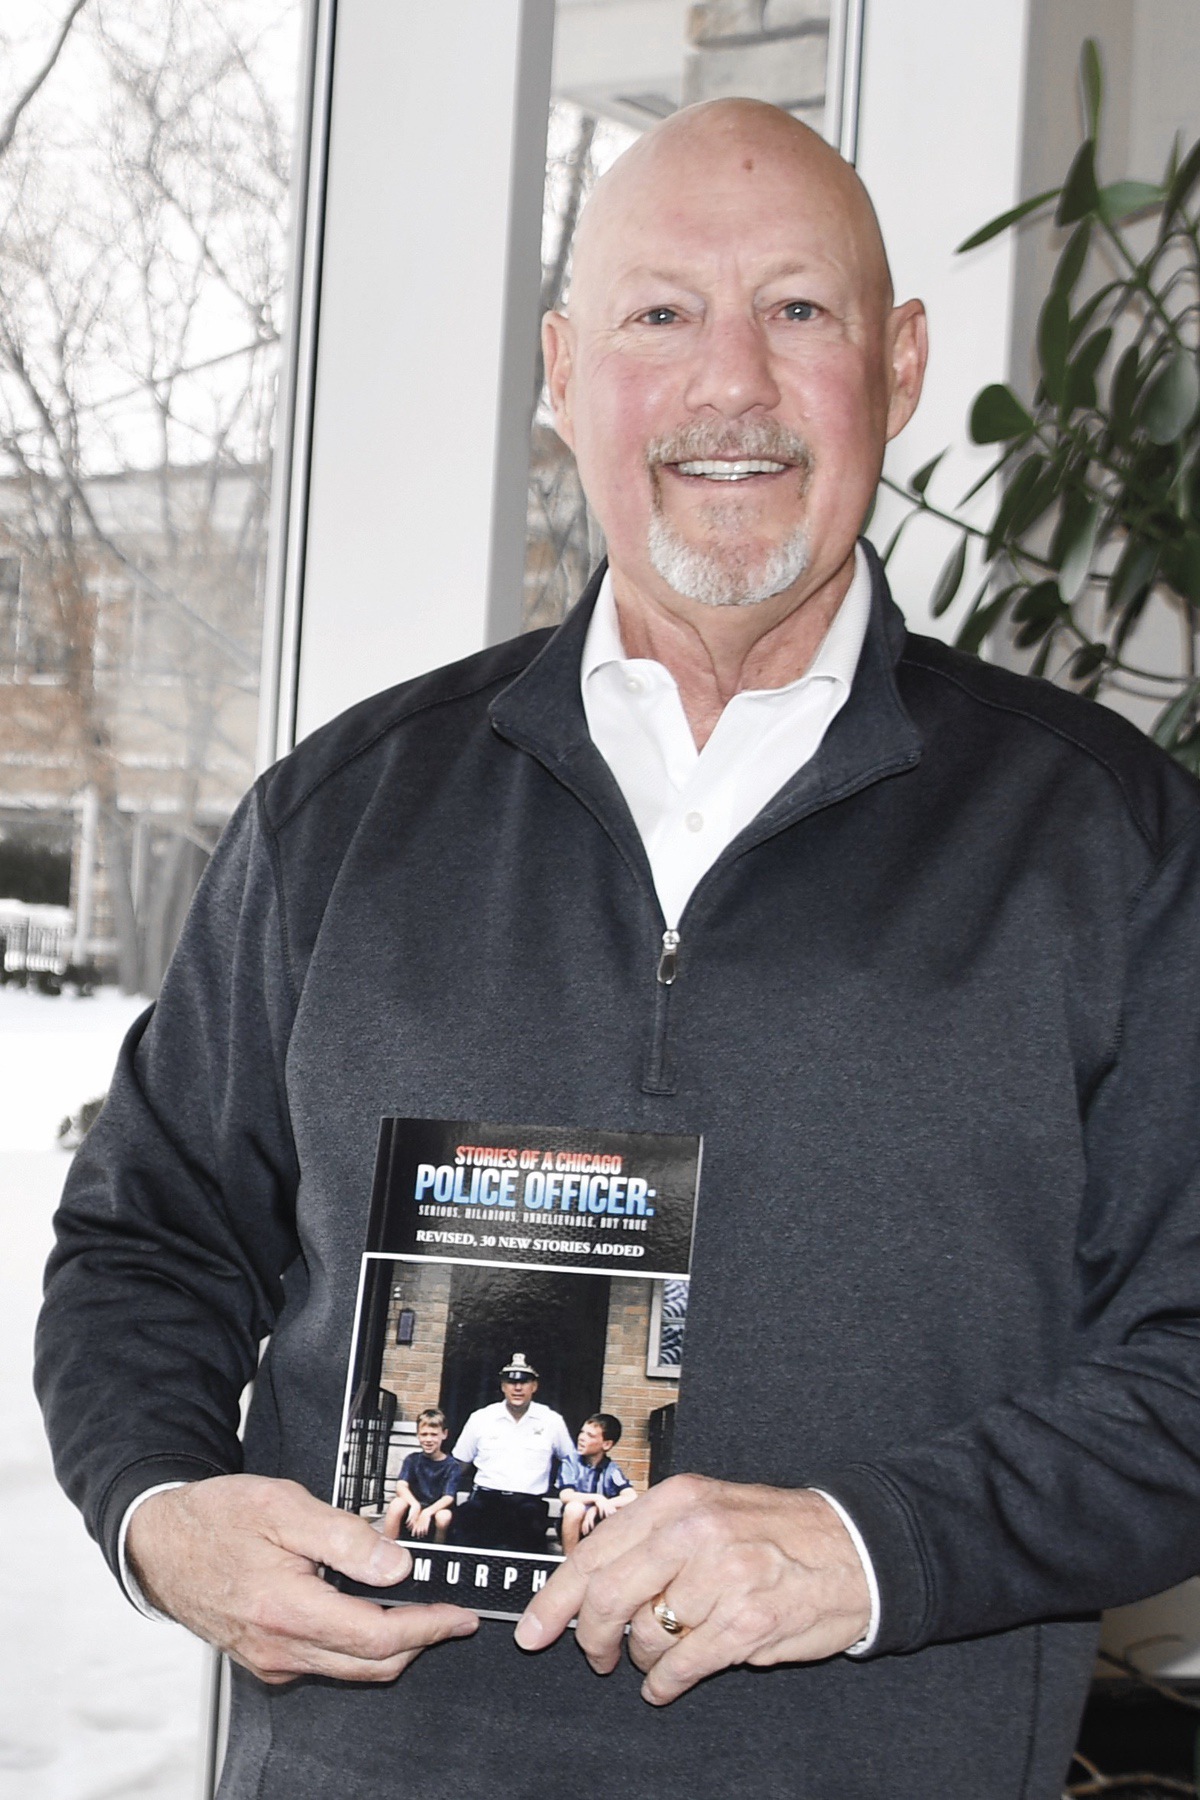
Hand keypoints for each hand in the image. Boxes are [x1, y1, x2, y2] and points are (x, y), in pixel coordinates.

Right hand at [127, 1475, 477, 1684]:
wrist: (159, 1541)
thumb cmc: (216, 1518)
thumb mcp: (284, 1506)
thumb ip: (345, 1537)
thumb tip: (397, 1566)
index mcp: (286, 1610)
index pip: (377, 1637)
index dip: (428, 1627)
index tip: (460, 1615)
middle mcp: (279, 1649)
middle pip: (371, 1664)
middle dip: (420, 1641)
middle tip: (450, 1613)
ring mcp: (271, 1660)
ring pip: (350, 1668)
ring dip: (390, 1643)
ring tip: (415, 1603)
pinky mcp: (265, 1659)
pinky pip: (325, 1663)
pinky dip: (358, 1643)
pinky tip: (367, 1607)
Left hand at [514, 1475, 869, 1704]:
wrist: (855, 1548)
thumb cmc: (776, 1532)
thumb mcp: (710, 1509)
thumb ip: (653, 1538)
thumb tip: (588, 1582)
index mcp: (679, 1499)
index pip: (595, 1551)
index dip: (555, 1597)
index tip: (532, 1630)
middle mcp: (696, 1531)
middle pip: (606, 1596)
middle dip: (589, 1637)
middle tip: (596, 1656)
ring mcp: (724, 1576)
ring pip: (645, 1636)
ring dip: (642, 1659)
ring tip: (658, 1657)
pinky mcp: (749, 1621)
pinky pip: (682, 1667)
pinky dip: (666, 1684)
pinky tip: (668, 1683)